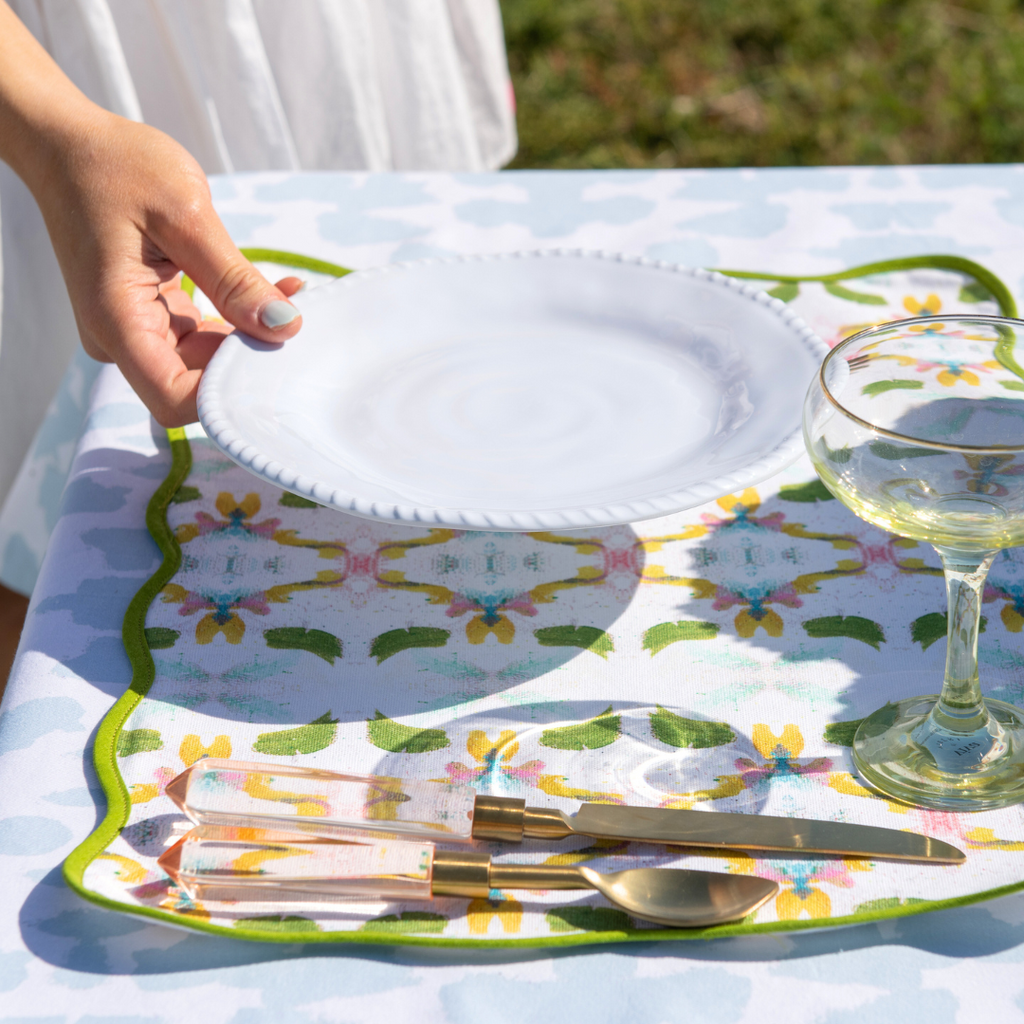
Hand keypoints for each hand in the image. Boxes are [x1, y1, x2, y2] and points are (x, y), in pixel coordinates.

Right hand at [31, 112, 302, 426]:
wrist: (70, 144)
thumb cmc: (116, 166)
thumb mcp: (187, 217)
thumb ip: (235, 280)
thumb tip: (285, 328)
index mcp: (118, 320)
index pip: (175, 400)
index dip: (227, 394)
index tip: (273, 356)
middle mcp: (120, 337)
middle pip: (194, 386)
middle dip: (248, 361)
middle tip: (295, 323)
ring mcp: (134, 329)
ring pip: (203, 363)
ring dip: (249, 337)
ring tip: (288, 296)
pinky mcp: (149, 316)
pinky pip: (201, 336)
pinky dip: (237, 320)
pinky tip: (271, 293)